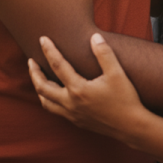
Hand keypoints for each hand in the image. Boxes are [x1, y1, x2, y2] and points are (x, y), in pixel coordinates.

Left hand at [28, 33, 145, 142]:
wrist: (131, 126)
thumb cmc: (125, 98)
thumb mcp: (117, 73)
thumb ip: (104, 53)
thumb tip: (94, 37)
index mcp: (78, 89)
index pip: (58, 65)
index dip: (49, 51)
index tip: (42, 39)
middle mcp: (70, 103)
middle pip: (42, 87)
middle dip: (34, 72)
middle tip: (31, 60)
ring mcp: (72, 114)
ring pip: (46, 102)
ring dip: (39, 88)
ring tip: (38, 77)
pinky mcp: (77, 121)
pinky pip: (55, 110)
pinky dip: (49, 100)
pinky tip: (55, 94)